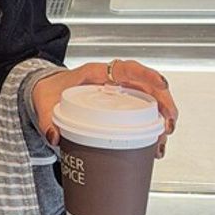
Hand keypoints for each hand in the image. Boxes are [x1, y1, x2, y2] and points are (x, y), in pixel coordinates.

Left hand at [31, 60, 177, 159]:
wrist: (48, 94)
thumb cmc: (50, 91)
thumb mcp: (45, 103)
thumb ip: (47, 119)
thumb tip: (54, 137)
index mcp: (97, 73)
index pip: (127, 68)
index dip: (147, 75)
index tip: (161, 85)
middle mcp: (113, 81)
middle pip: (146, 86)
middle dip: (163, 103)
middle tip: (169, 125)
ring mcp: (119, 95)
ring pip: (149, 102)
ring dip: (161, 119)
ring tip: (163, 141)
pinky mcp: (120, 109)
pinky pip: (142, 115)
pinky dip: (151, 130)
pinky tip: (154, 146)